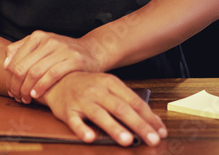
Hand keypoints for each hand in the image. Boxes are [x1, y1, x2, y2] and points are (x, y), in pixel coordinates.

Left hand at [4, 31, 100, 102]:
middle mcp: (48, 40)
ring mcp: (61, 49)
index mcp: (37, 36)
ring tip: (26, 98)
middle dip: (16, 86)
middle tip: (17, 97)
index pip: (14, 60)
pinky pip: (52, 74)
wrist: (92, 51)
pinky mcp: (74, 59)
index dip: (9, 78)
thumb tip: (6, 65)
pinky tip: (37, 94)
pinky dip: (41, 86)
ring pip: (35, 72)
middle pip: (22, 68)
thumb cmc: (63, 53)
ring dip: (27, 89)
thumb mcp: (43, 47)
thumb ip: (23, 51)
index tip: (11, 90)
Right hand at [40, 71, 166, 146]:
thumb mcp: (108, 87)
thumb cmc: (88, 86)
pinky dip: (82, 129)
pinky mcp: (67, 110)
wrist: (57, 78)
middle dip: (139, 125)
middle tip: (152, 140)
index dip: (149, 117)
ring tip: (127, 140)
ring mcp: (82, 100)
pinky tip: (90, 137)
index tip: (161, 132)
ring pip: (100, 115)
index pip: (134, 101)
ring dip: (114, 128)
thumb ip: (126, 101)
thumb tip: (149, 121)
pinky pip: (75, 121)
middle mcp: (97, 90)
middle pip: (121, 108)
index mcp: (111, 83)